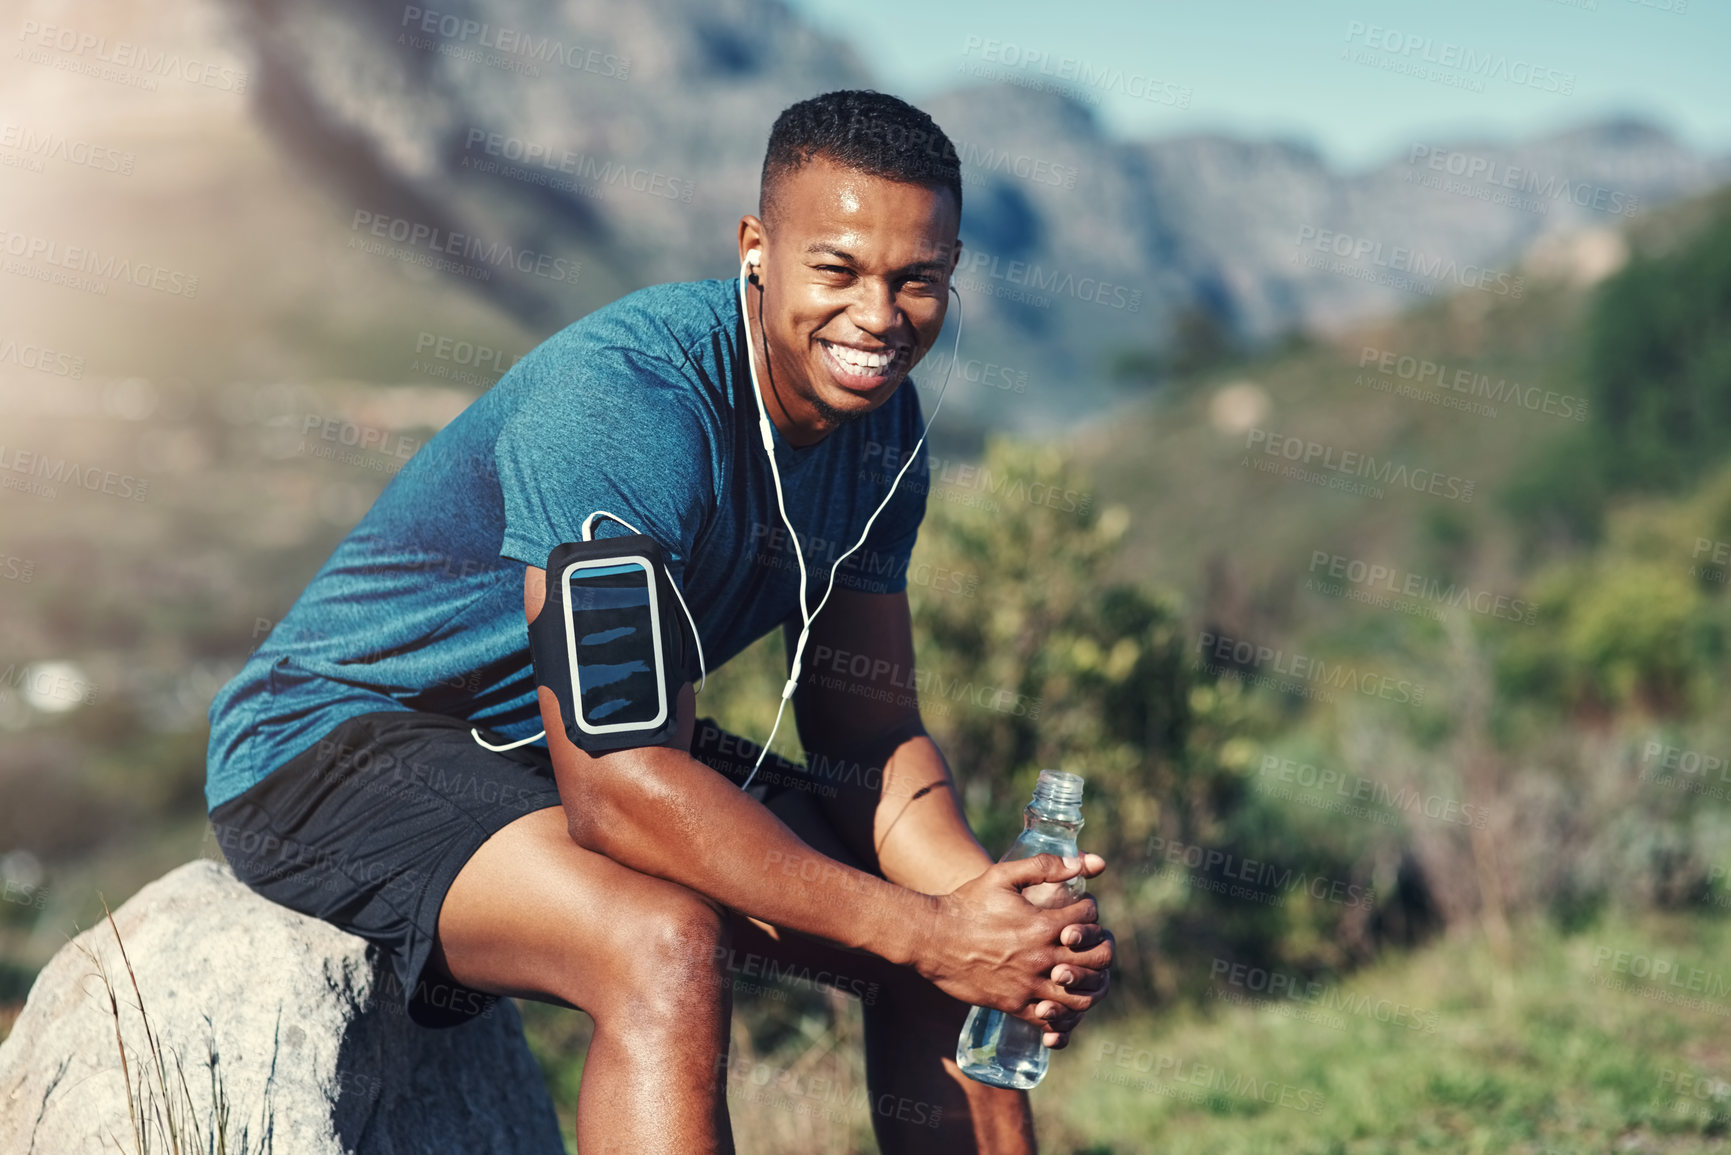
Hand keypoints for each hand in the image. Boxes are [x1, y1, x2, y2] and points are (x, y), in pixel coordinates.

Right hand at [912, 853, 1110, 1034]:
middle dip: (1098, 948)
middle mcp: (1041, 957)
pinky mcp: (1013, 1005)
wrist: (931, 938)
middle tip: (1088, 942)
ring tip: (1079, 972)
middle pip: (1095, 960)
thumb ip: (1044, 866)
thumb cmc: (966, 904)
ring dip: (1087, 983)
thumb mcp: (1002, 875)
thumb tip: (1085, 863)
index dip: (1089, 910)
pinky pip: (1052, 1021)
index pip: (1089, 918)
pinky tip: (1061, 1001)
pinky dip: (1064, 1015)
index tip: (1080, 909)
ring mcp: (1028, 985)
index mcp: (1042, 924)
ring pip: (1080, 995)